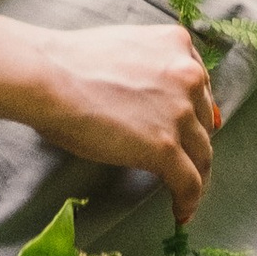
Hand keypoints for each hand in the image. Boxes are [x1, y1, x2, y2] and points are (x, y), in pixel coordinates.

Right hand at [21, 19, 220, 222]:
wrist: (52, 77)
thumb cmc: (72, 63)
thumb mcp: (128, 49)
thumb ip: (150, 69)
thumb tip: (149, 99)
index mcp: (176, 43)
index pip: (199, 87)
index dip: (193, 113)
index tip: (186, 130)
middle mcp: (188, 74)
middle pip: (204, 120)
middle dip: (192, 141)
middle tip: (180, 160)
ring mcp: (179, 112)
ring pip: (202, 153)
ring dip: (194, 174)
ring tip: (184, 193)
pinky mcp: (165, 147)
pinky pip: (189, 182)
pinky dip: (188, 201)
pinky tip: (180, 212)